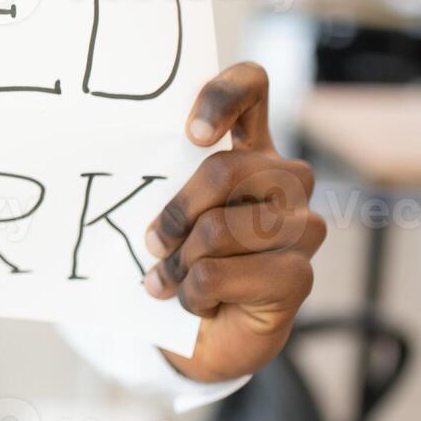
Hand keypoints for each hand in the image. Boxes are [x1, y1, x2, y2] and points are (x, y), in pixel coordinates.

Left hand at [144, 62, 325, 382]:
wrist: (201, 334)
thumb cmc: (180, 260)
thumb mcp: (167, 210)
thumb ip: (162, 178)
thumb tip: (120, 162)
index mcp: (250, 148)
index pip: (253, 87)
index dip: (223, 98)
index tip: (192, 135)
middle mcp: (285, 179)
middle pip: (226, 169)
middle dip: (176, 211)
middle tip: (154, 241)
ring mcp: (300, 226)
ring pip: (219, 228)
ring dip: (179, 262)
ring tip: (168, 278)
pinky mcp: (299, 276)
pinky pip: (223, 274)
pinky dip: (193, 293)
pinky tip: (195, 301)